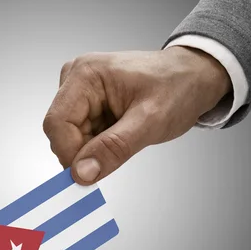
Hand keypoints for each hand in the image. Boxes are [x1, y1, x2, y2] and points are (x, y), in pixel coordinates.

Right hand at [42, 47, 231, 184]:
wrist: (194, 77)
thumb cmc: (178, 87)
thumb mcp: (150, 121)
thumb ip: (113, 148)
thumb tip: (81, 173)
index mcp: (86, 74)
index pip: (57, 123)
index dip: (69, 153)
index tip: (89, 175)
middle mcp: (76, 79)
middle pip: (61, 132)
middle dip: (85, 152)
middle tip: (119, 153)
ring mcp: (80, 92)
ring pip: (70, 138)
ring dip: (94, 149)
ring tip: (126, 137)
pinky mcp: (87, 104)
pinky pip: (81, 136)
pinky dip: (99, 146)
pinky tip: (121, 136)